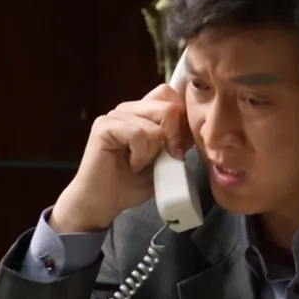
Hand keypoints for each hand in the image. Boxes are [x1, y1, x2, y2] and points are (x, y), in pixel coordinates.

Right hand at [50, 84, 192, 232]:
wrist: (105, 202)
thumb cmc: (133, 183)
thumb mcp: (166, 160)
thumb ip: (179, 140)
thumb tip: (194, 128)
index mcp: (144, 113)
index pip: (171, 96)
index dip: (183, 121)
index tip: (179, 148)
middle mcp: (130, 109)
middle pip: (169, 106)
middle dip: (175, 137)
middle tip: (165, 158)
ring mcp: (115, 115)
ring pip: (156, 125)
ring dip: (154, 151)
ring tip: (140, 164)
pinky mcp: (103, 126)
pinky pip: (138, 133)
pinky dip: (140, 154)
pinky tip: (132, 164)